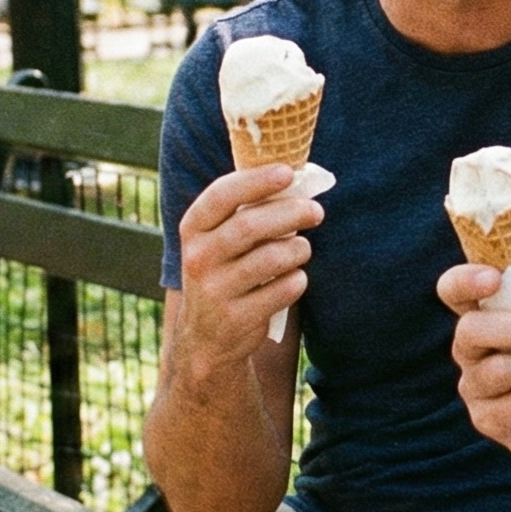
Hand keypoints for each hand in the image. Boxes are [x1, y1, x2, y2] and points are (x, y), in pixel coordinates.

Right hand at [172, 163, 322, 372]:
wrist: (206, 339)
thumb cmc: (225, 273)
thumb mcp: (218, 241)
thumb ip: (246, 213)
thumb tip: (296, 181)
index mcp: (193, 228)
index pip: (221, 195)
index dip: (256, 181)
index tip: (287, 172)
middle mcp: (198, 257)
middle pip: (250, 225)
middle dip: (291, 213)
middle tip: (316, 211)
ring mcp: (215, 290)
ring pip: (272, 258)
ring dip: (298, 249)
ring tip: (302, 249)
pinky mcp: (237, 317)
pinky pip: (283, 289)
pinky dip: (297, 280)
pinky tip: (293, 279)